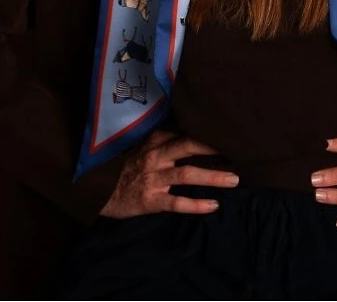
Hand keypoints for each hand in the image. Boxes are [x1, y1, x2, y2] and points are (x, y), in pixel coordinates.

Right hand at [100, 130, 238, 218]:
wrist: (99, 191)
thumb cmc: (127, 167)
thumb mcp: (143, 146)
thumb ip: (165, 139)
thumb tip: (194, 131)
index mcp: (154, 140)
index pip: (184, 132)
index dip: (206, 133)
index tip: (227, 133)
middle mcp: (155, 156)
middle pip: (189, 147)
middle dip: (215, 149)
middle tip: (237, 152)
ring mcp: (153, 179)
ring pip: (187, 174)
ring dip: (213, 177)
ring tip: (234, 180)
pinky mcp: (151, 200)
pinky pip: (177, 202)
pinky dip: (196, 204)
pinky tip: (213, 205)